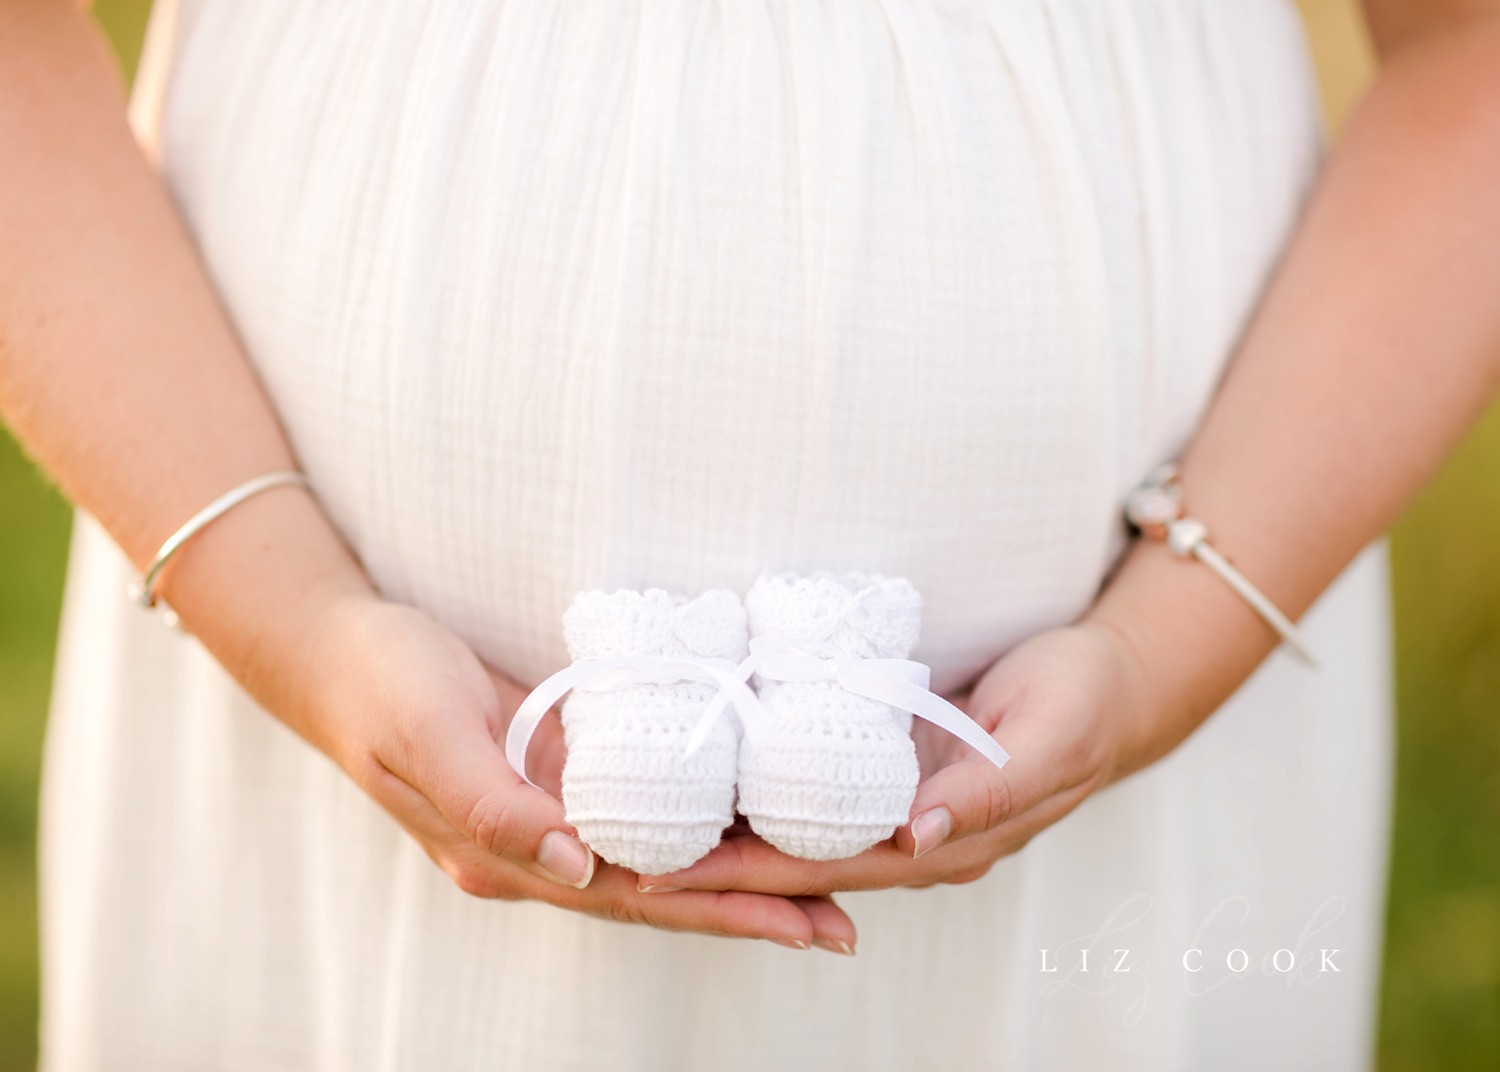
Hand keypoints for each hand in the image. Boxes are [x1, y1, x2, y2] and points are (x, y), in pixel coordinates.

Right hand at [307, 596, 858, 950]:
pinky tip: (751, 815)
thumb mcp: (426, 736)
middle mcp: (540, 850)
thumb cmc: (379, 685)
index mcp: (507, 857)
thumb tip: (579, 866)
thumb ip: (495, 806)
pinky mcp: (561, 769)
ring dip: (737, 873)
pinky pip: (644, 805)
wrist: (335, 646)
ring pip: (661, 854)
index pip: (636, 897)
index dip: (719, 911)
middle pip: (663, 889)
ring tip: (822, 884)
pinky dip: (701, 819)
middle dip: (751, 908)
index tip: (801, 922)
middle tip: (843, 922)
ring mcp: (552, 814)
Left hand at [637, 622, 1144, 895]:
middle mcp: (919, 839)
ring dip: (738, 837)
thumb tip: (914, 838)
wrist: (1114, 683)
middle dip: (723, 867)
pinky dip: (771, 797)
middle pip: (805, 863)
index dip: (755, 875)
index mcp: (951, 841)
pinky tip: (723, 783)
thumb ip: (987, 792)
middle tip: (635, 858)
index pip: (834, 869)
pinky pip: (826, 796)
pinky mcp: (902, 773)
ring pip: (808, 836)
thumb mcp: (1050, 739)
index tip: (680, 876)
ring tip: (656, 830)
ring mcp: (908, 809)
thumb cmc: (1084, 703)